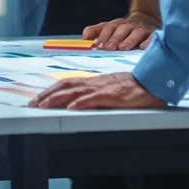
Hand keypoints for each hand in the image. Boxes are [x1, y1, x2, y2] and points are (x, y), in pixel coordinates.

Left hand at [30, 72, 166, 110]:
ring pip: (76, 91)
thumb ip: (97, 94)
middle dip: (48, 95)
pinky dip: (82, 102)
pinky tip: (72, 107)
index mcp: (95, 81)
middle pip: (67, 85)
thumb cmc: (136, 88)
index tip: (38, 99)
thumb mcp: (112, 90)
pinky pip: (96, 98)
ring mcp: (105, 87)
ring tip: (44, 105)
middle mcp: (97, 82)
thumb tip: (78, 104)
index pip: (68, 83)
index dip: (51, 90)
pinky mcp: (115, 95)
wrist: (155, 82)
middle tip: (33, 105)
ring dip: (58, 98)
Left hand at [82, 10, 159, 50]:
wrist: (147, 17)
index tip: (97, 46)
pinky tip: (144, 47)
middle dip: (114, 39)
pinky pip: (152, 36)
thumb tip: (83, 39)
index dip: (102, 36)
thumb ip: (95, 31)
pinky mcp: (154, 33)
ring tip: (123, 48)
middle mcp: (129, 25)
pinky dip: (148, 41)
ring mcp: (142, 29)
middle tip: (108, 48)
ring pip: (135, 33)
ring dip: (129, 40)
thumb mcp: (110, 27)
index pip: (108, 28)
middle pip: (121, 30)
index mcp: (117, 24)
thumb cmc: (125, 28)